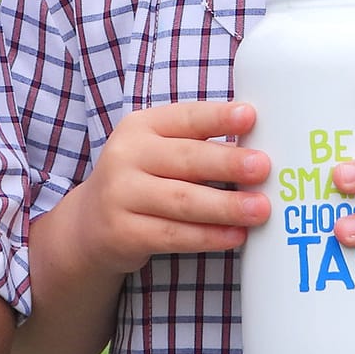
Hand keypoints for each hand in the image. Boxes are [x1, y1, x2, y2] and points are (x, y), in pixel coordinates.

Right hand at [73, 101, 270, 274]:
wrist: (91, 224)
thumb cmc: (143, 179)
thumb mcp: (157, 150)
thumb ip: (196, 144)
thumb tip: (258, 148)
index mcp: (141, 127)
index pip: (185, 118)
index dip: (217, 117)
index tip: (250, 116)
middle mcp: (126, 156)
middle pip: (186, 159)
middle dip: (228, 163)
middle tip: (263, 168)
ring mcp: (120, 195)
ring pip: (182, 200)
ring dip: (225, 206)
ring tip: (260, 208)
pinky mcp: (123, 233)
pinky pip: (173, 235)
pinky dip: (208, 236)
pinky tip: (235, 235)